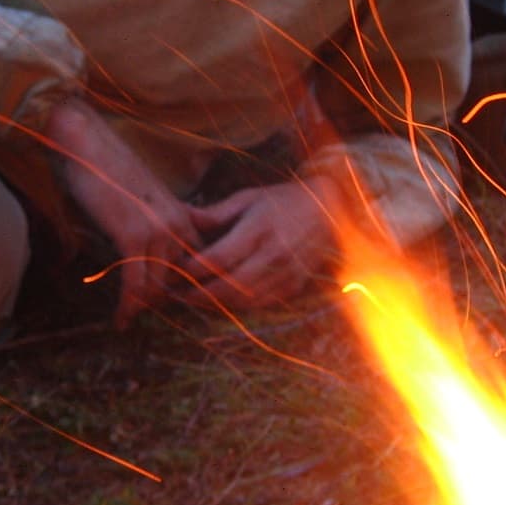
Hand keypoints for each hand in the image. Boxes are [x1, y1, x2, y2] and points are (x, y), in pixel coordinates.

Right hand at [48, 99, 201, 325]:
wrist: (88, 144)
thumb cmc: (109, 167)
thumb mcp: (145, 196)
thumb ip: (156, 220)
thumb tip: (151, 246)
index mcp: (183, 214)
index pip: (199, 261)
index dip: (188, 287)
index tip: (174, 305)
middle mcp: (178, 224)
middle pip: (182, 279)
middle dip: (166, 301)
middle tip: (148, 317)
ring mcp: (158, 231)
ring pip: (159, 286)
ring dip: (143, 306)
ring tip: (129, 318)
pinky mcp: (133, 236)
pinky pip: (136, 283)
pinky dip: (128, 306)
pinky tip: (121, 320)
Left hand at [185, 180, 337, 311]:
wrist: (331, 209)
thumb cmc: (284, 200)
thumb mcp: (249, 198)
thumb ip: (215, 213)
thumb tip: (182, 217)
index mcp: (259, 229)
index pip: (218, 258)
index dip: (192, 270)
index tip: (174, 271)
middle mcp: (274, 254)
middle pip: (228, 285)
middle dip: (198, 293)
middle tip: (176, 293)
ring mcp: (286, 273)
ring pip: (243, 299)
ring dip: (215, 303)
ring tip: (192, 299)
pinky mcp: (294, 285)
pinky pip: (260, 303)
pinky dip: (237, 306)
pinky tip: (220, 301)